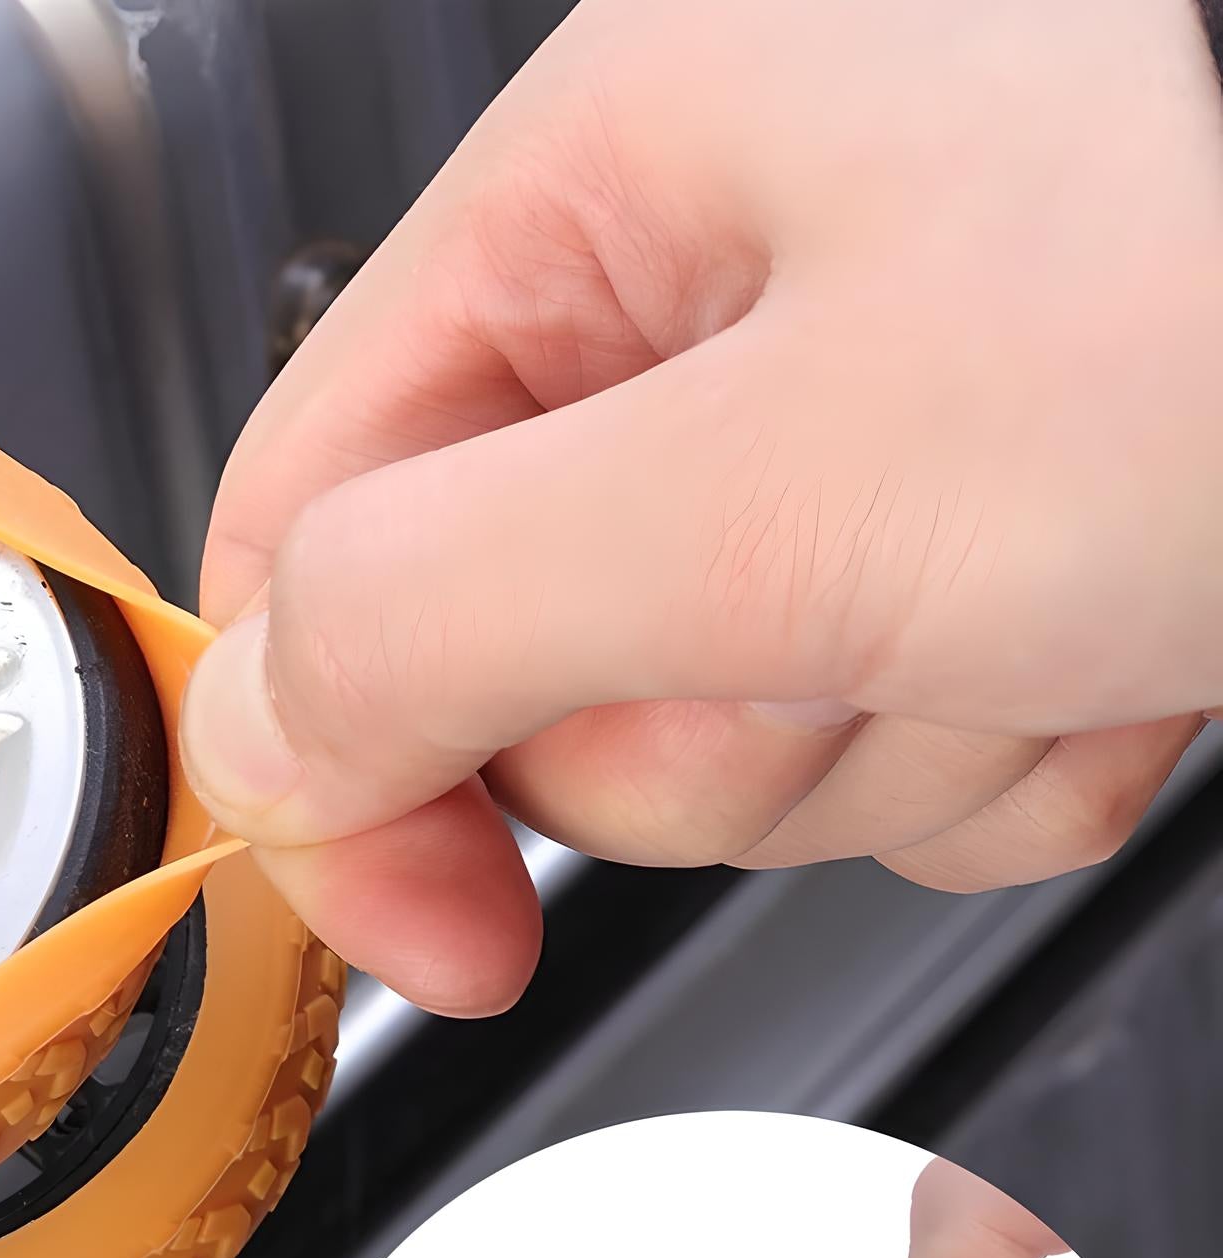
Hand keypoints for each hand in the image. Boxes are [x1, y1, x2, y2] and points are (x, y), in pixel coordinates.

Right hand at [182, 0, 1222, 1014]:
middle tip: (866, 640)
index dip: (342, 759)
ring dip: (889, 742)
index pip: (312, 530)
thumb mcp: (777, 483)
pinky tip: (1122, 631)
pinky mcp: (987, 532)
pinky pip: (900, 749)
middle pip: (536, 667)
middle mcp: (710, 297)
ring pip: (732, 736)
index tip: (440, 937)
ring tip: (1049, 604)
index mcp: (599, 200)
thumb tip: (254, 733)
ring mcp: (858, 428)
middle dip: (711, 733)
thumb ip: (435, 611)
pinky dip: (1011, 748)